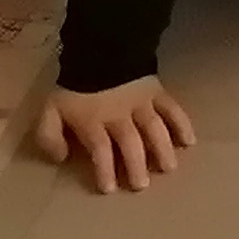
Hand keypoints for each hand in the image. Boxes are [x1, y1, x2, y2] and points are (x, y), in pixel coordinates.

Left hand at [32, 77, 195, 194]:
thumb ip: (50, 136)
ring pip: (153, 128)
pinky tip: (188, 141)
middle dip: (136, 165)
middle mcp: (120, 115)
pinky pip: (172, 109)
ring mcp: (141, 103)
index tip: (109, 189)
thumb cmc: (74, 86)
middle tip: (141, 186)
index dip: (105, 170)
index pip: (101, 149)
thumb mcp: (50, 110)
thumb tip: (61, 159)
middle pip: (130, 142)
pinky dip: (181, 124)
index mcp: (94, 121)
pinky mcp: (157, 92)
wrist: (99, 49)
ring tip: (168, 167)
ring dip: (161, 149)